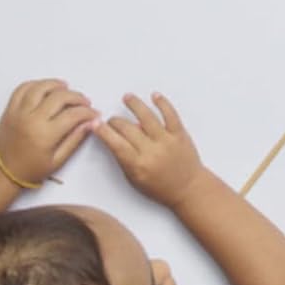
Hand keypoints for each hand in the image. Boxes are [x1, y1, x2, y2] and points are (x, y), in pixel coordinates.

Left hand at [0, 78, 97, 185]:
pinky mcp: (10, 109)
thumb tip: (90, 123)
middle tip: (84, 102)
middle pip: (59, 97)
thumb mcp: (57, 161)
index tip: (94, 114)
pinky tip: (45, 88)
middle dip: (76, 97)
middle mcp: (32, 119)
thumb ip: (75, 140)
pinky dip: (35, 84)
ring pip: (40, 87)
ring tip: (66, 89)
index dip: (87, 112)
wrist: (3, 172)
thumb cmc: (31, 169)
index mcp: (45, 135)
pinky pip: (22, 88)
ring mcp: (19, 112)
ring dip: (56, 85)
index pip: (72, 115)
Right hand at [95, 92, 206, 208]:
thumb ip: (123, 159)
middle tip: (111, 119)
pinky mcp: (180, 134)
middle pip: (128, 128)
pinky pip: (171, 115)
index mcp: (138, 165)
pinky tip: (154, 96)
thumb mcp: (135, 180)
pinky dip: (162, 103)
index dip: (103, 131)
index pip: (115, 144)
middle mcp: (152, 152)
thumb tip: (113, 138)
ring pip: (147, 117)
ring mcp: (167, 141)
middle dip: (115, 121)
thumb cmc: (161, 187)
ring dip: (135, 104)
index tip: (95, 123)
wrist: (188, 189)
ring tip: (127, 97)